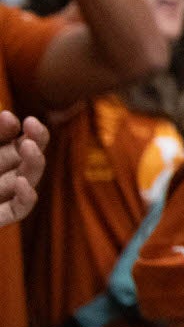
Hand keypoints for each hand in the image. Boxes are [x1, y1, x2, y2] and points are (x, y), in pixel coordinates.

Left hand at [0, 112, 48, 229]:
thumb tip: (11, 116)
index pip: (17, 144)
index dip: (21, 131)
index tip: (18, 119)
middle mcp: (0, 177)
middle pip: (28, 158)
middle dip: (36, 141)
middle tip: (33, 124)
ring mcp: (0, 197)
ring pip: (28, 179)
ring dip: (33, 162)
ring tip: (29, 145)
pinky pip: (19, 210)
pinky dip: (26, 197)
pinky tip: (22, 182)